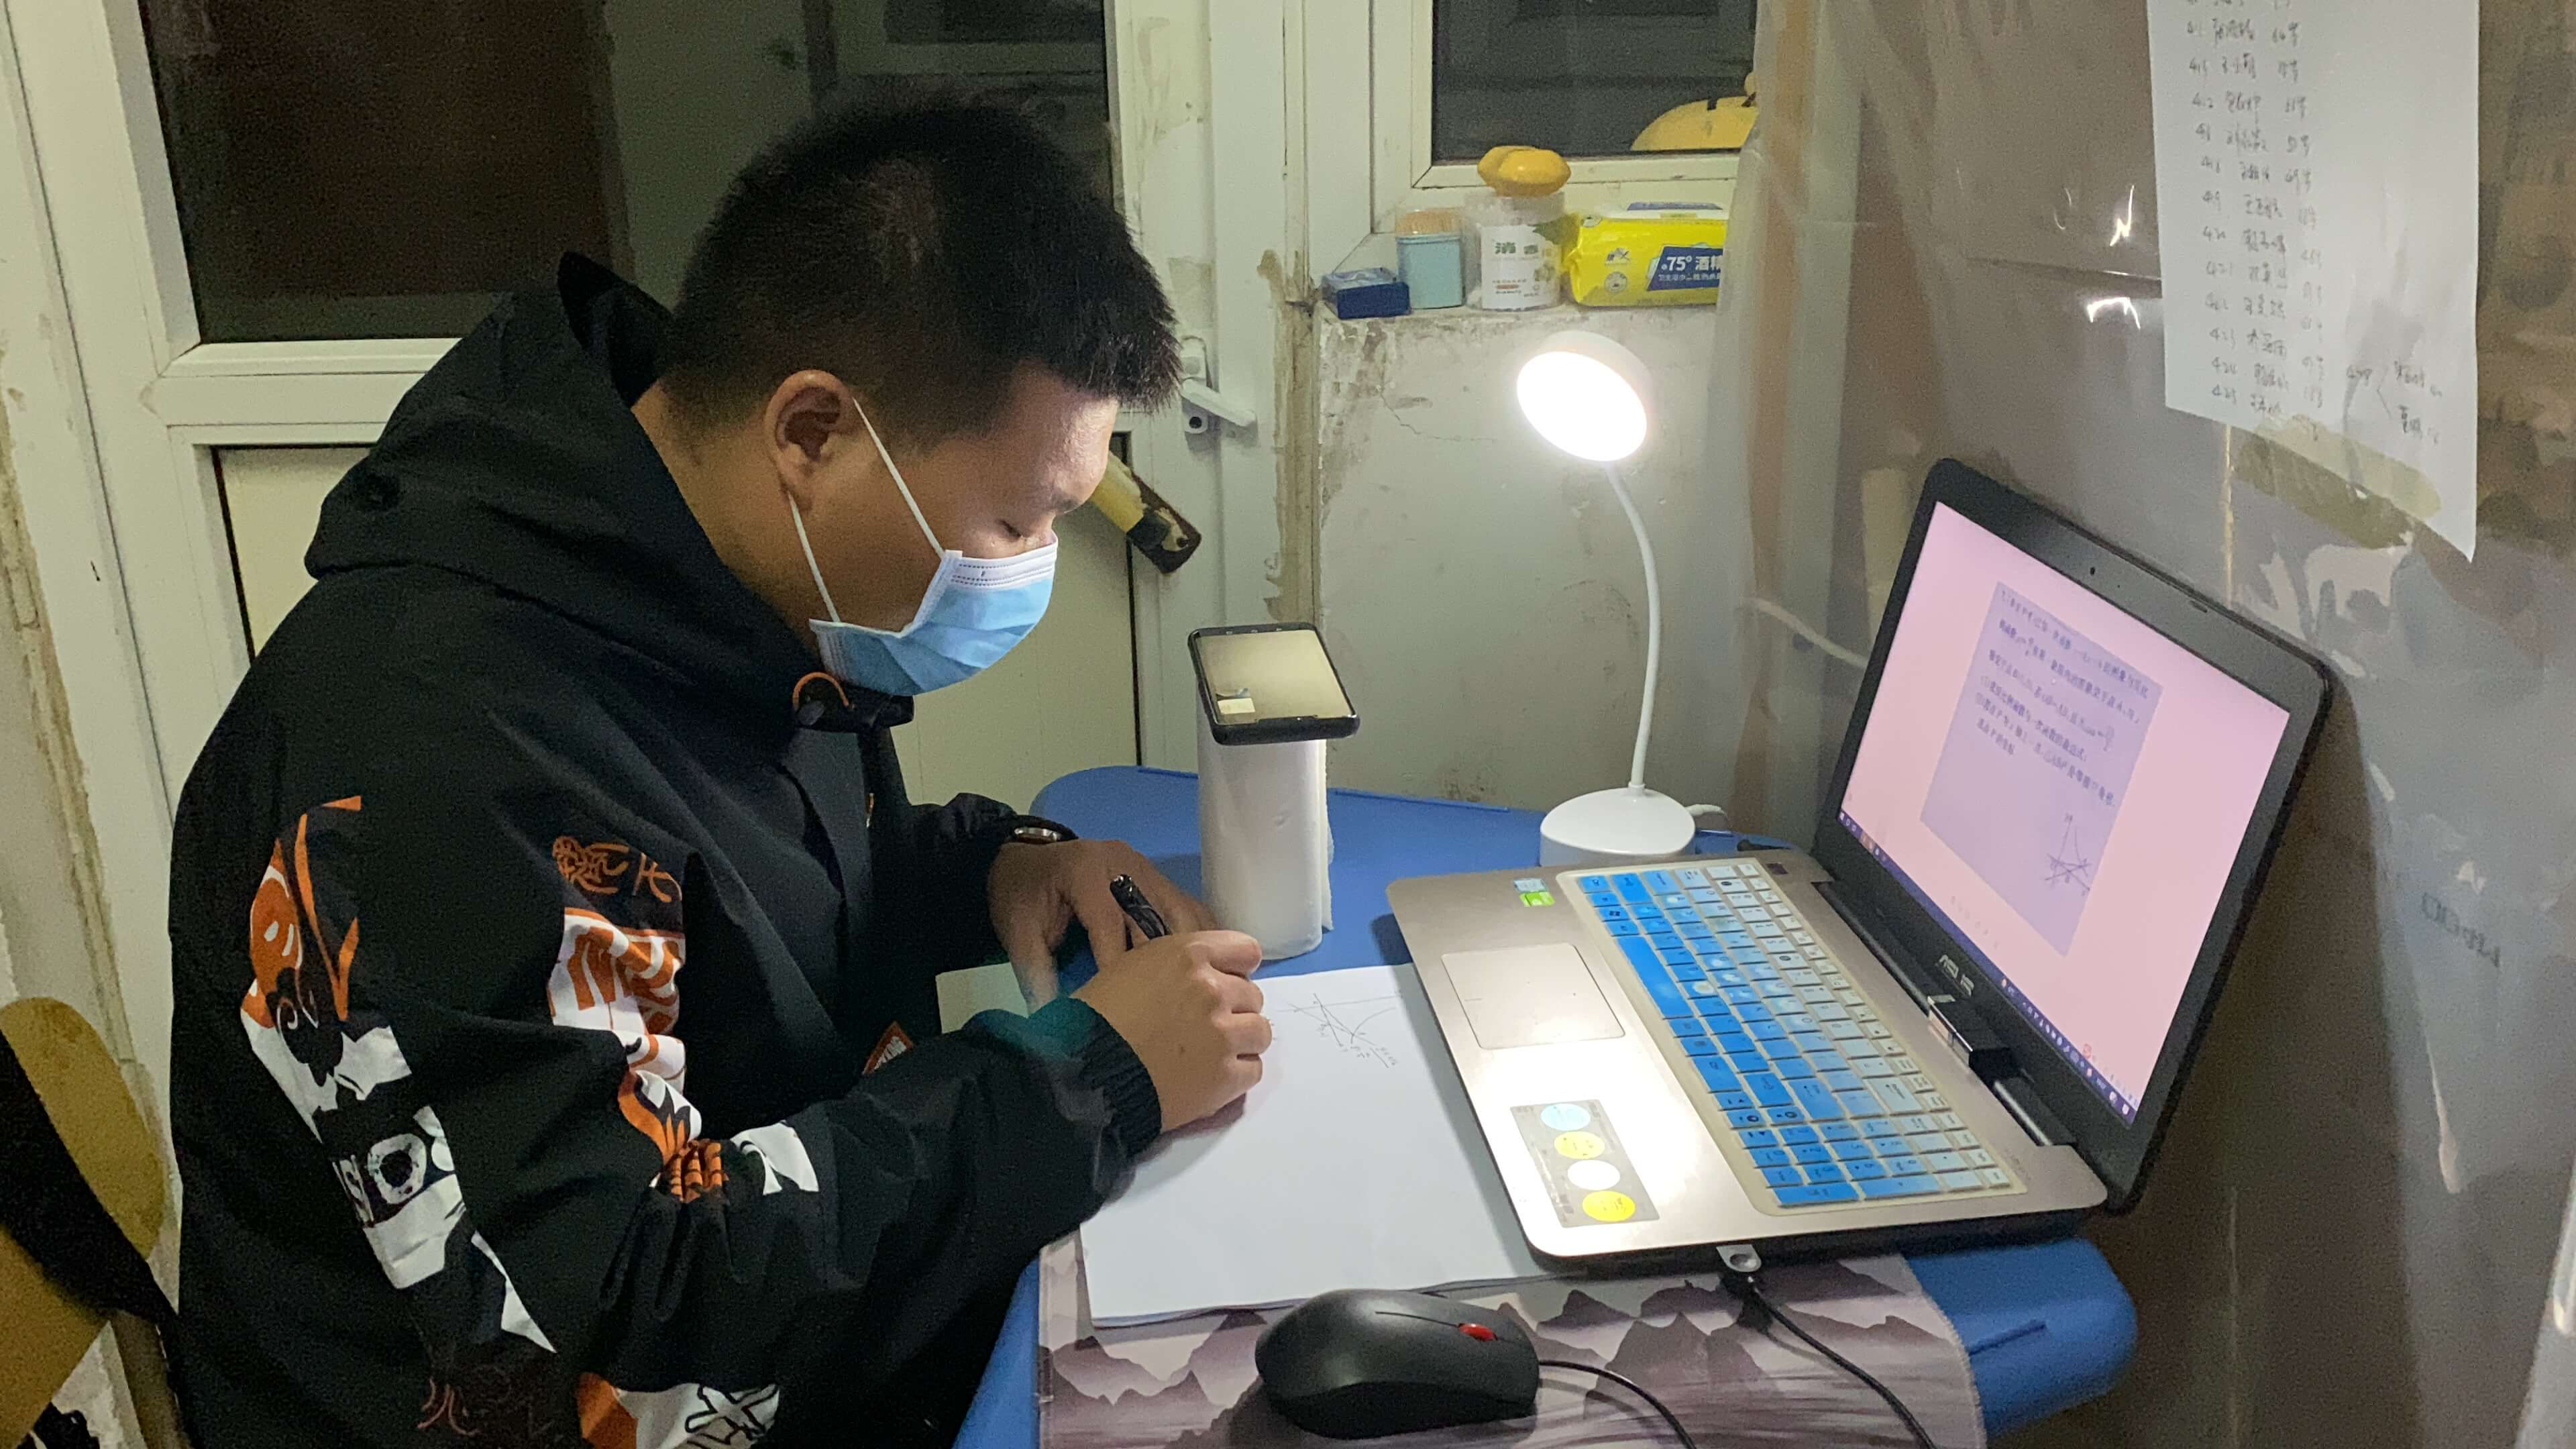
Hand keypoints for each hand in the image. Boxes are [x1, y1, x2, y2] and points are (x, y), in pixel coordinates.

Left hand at [988, 839, 1217, 1004]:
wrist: (1024, 861)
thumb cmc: (1022, 897)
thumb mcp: (1018, 933)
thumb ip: (1036, 973)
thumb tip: (1055, 1022)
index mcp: (1086, 873)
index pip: (1111, 924)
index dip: (1119, 968)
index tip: (1129, 1011)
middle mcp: (1124, 865)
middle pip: (1159, 917)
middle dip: (1172, 966)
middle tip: (1181, 1009)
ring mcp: (1147, 870)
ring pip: (1185, 914)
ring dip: (1199, 955)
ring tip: (1206, 995)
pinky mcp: (1160, 879)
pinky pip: (1191, 910)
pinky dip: (1204, 940)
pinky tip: (1214, 971)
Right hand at [1073, 931, 1269, 1130]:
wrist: (1084, 1074)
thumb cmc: (1095, 1018)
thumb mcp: (1132, 967)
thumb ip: (1178, 966)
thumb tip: (1204, 978)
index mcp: (1189, 955)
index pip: (1246, 951)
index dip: (1236, 969)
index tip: (1225, 984)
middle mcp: (1213, 989)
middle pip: (1252, 995)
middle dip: (1234, 1009)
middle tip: (1205, 1028)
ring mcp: (1224, 1034)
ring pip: (1260, 1031)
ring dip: (1241, 1041)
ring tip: (1212, 1055)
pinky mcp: (1227, 1077)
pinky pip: (1253, 1070)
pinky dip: (1237, 1075)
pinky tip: (1211, 1079)